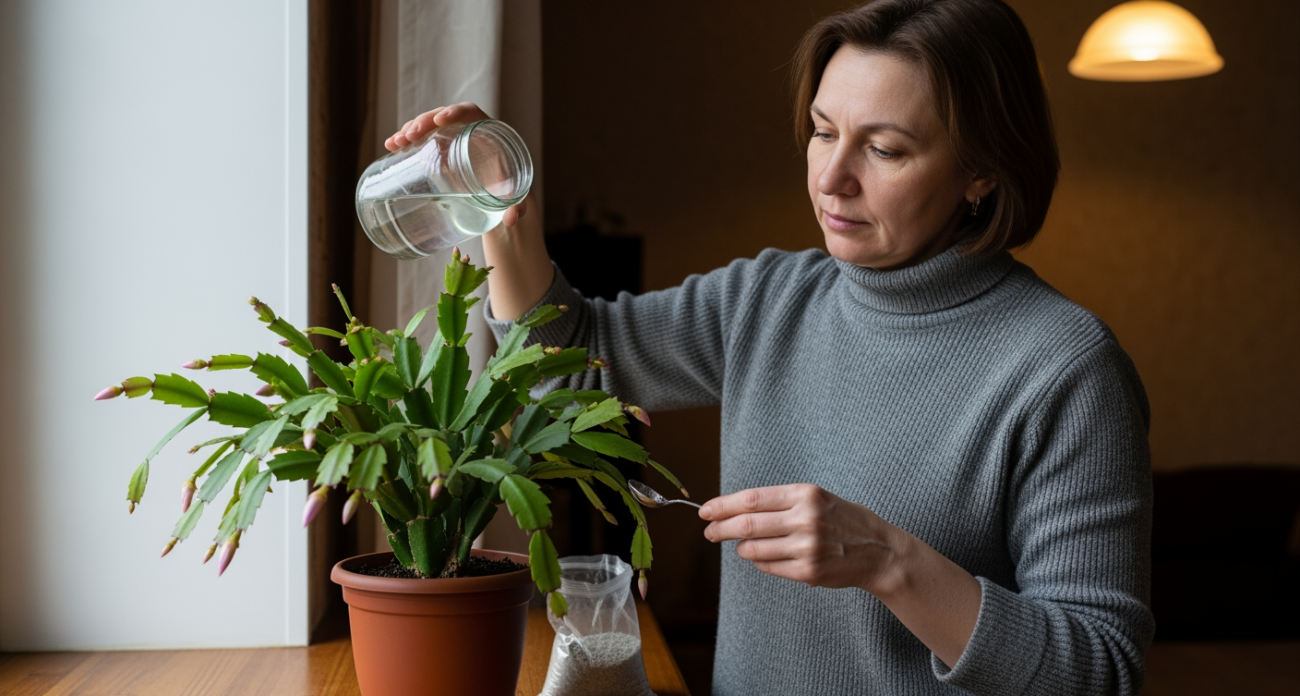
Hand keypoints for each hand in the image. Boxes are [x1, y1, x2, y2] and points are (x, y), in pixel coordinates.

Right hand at [384, 102, 529, 227]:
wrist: (500, 192)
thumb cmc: (510, 189)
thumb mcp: (514, 196)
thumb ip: (518, 206)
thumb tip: (511, 219)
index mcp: (488, 133)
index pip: (471, 112)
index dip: (455, 112)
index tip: (439, 121)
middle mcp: (468, 130)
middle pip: (443, 116)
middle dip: (424, 122)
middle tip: (409, 136)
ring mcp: (452, 137)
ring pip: (428, 125)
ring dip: (410, 130)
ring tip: (395, 143)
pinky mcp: (440, 147)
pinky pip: (422, 137)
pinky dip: (407, 140)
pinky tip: (392, 146)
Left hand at [700, 484, 903, 592]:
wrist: (879, 551)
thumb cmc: (843, 521)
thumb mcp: (817, 498)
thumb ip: (781, 502)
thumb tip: (736, 510)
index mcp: (805, 495)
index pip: (751, 499)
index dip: (723, 505)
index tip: (706, 511)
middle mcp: (805, 519)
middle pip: (746, 524)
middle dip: (720, 528)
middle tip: (709, 532)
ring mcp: (807, 547)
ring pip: (753, 549)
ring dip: (741, 548)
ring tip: (743, 546)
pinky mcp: (808, 572)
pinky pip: (769, 567)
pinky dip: (760, 562)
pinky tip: (764, 557)